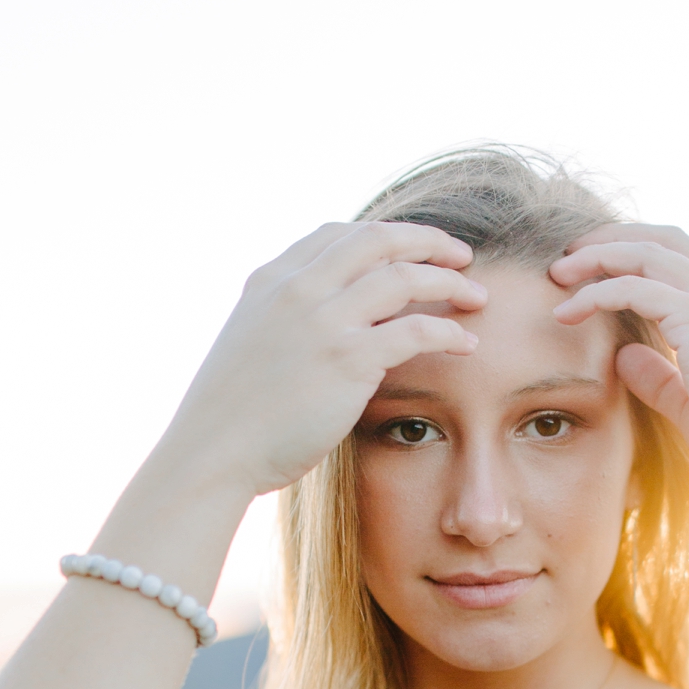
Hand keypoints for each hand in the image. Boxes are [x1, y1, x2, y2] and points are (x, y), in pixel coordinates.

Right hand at [169, 222, 486, 493]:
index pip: (337, 236)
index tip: (412, 249)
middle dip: (427, 241)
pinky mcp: (348, 359)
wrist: (212, 452)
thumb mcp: (246, 345)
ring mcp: (324, 320)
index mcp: (271, 280)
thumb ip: (280, 324)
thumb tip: (311, 331)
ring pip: (405, 277)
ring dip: (449, 282)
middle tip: (460, 256)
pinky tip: (466, 344)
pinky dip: (449, 332)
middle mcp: (298, 288)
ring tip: (477, 296)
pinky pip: (416, 330)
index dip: (383, 236)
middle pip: (378, 240)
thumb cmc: (228, 418)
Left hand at [548, 224, 688, 487]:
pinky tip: (568, 310)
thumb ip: (658, 378)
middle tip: (569, 256)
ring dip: (596, 257)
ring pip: (644, 253)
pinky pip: (634, 287)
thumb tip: (622, 357)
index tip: (594, 267)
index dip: (634, 252)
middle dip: (611, 239)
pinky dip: (597, 292)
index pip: (678, 255)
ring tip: (558, 273)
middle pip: (659, 239)